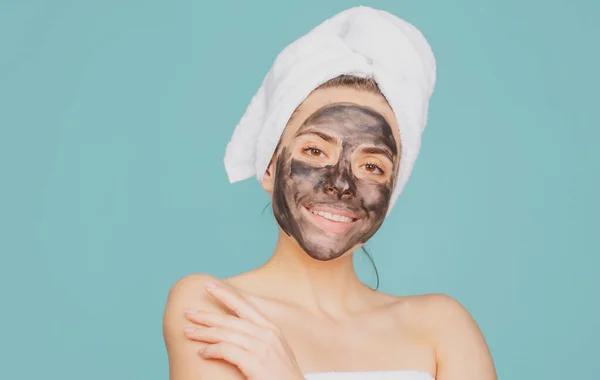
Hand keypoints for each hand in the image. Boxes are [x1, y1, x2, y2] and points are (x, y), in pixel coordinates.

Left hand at [183, 280, 304, 379]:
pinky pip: (226, 351)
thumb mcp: (275, 350)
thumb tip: (236, 332)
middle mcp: (267, 334)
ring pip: (225, 334)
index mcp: (271, 329)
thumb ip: (259, 338)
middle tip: (188, 312)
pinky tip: (201, 353)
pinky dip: (211, 350)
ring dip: (203, 333)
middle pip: (229, 320)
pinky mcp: (255, 363)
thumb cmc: (282, 376)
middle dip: (206, 315)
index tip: (208, 285)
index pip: (244, 306)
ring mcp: (262, 348)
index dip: (225, 294)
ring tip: (187, 332)